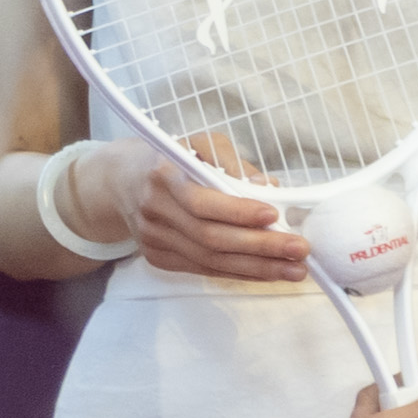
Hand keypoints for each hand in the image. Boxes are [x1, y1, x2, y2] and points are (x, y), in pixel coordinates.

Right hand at [59, 137, 303, 283]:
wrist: (118, 181)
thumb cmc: (168, 157)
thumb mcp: (198, 145)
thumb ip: (233, 164)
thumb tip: (270, 187)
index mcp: (162, 175)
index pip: (201, 202)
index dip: (238, 212)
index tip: (275, 215)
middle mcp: (154, 211)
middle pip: (210, 238)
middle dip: (260, 247)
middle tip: (299, 250)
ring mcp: (153, 239)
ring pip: (210, 260)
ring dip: (257, 268)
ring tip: (294, 270)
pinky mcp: (158, 258)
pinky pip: (203, 269)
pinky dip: (238, 272)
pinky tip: (267, 273)